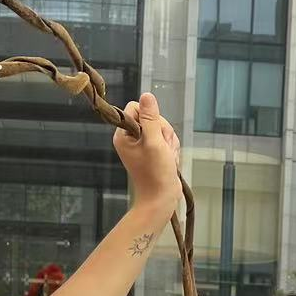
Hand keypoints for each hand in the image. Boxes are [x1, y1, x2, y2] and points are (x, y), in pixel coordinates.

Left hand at [112, 93, 180, 217]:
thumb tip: (147, 95)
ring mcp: (143, 145)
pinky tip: (169, 161)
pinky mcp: (154, 151)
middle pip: (152, 117)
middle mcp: (131, 138)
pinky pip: (167, 140)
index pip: (136, 108)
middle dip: (163, 132)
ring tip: (166, 158)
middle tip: (162, 149)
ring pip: (162, 129)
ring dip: (169, 143)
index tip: (154, 135)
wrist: (161, 200)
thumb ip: (151, 118)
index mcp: (124, 134)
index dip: (150, 117)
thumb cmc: (155, 174)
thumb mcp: (154, 142)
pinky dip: (171, 150)